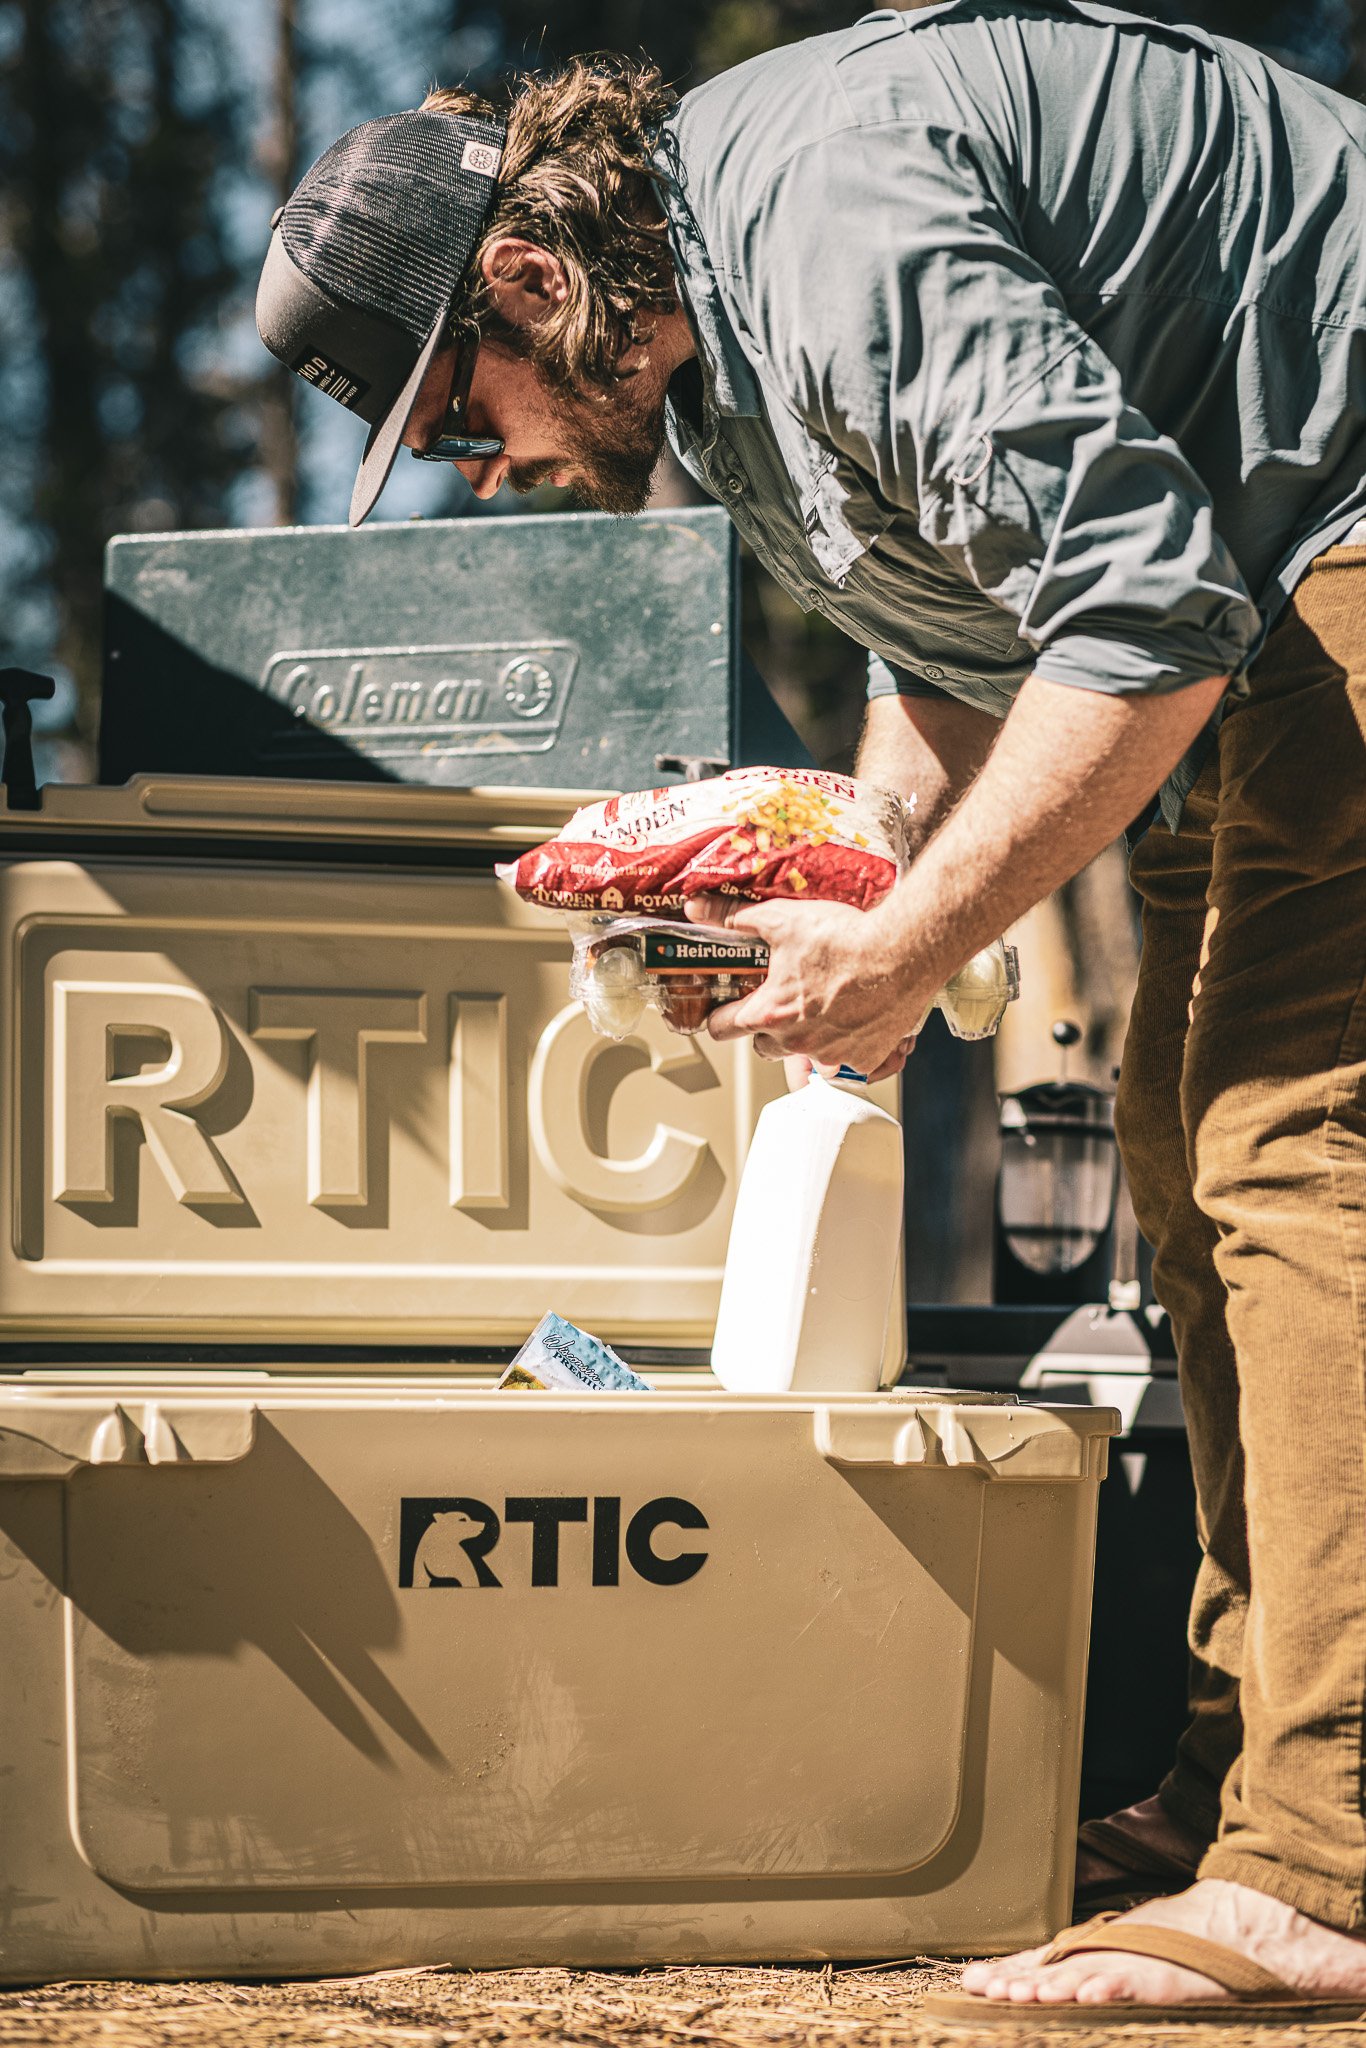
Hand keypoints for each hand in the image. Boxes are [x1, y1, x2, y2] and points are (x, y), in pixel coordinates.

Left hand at [685, 892, 931, 1079]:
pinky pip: (846, 1059)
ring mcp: (831, 1053)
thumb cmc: (846, 939)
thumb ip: (734, 917)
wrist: (903, 952)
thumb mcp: (782, 919)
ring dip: (806, 1036)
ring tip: (821, 1005)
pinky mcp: (864, 1056)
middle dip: (767, 1026)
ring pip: (805, 1054)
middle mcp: (796, 1041)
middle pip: (763, 1046)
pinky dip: (846, 1042)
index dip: (720, 1015)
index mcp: (768, 1013)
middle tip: (782, 999)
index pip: (721, 1029)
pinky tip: (854, 1015)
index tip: (727, 1007)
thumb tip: (697, 908)